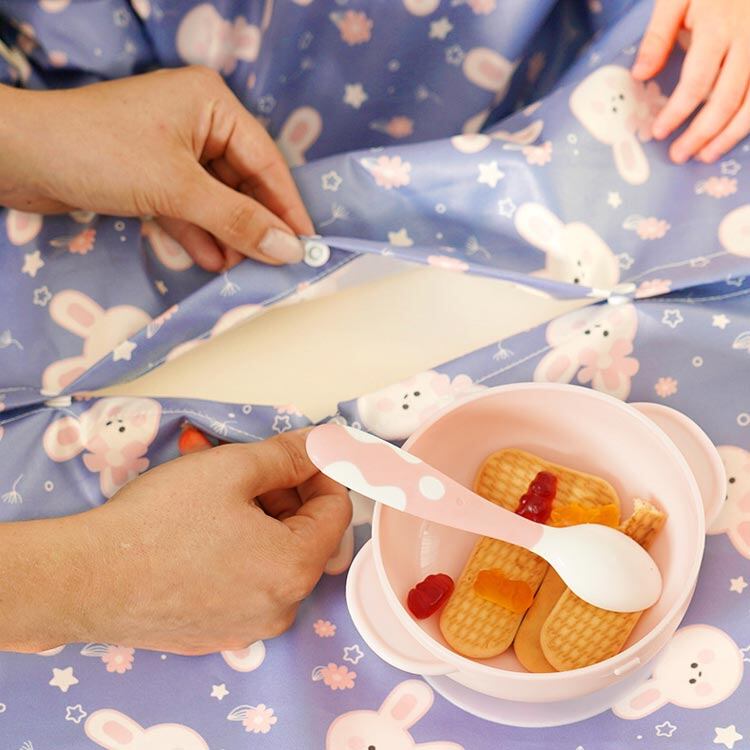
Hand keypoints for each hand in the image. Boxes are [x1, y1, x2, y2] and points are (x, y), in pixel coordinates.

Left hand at [0, 67, 313, 269]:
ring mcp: (172, 149)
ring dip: (229, 235)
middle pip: (243, 181)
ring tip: (247, 271)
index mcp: (211, 103)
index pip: (265, 160)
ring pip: (217, 198)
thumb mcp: (178, 188)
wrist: (17, 156)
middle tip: (278, 265)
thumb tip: (290, 251)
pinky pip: (189, 206)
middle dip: (256, 225)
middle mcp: (197, 121)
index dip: (288, 207)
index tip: (309, 246)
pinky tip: (215, 263)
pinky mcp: (151, 174)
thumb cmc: (101, 154)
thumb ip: (238, 220)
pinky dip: (200, 233)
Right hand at [0, 430, 350, 653]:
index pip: (336, 511)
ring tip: (214, 485)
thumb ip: (289, 454)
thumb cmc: (159, 522)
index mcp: (295, 569)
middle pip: (303, 534)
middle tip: (245, 464)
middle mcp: (280, 609)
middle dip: (281, 491)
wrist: (84, 580)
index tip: (297, 452)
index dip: (321, 472)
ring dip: (254, 514)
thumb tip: (321, 445)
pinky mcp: (213, 633)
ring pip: (270, 555)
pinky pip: (242, 581)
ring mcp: (245, 627)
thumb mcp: (233, 468)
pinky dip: (233, 547)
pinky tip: (198, 524)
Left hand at [632, 0, 749, 162]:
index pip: (697, 82)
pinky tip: (736, 134)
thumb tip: (639, 75)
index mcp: (718, 27)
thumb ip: (658, 37)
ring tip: (707, 154)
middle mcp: (748, 41)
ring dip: (730, 135)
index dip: (677, 112)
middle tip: (679, 154)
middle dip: (701, 134)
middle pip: (726, 100)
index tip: (658, 132)